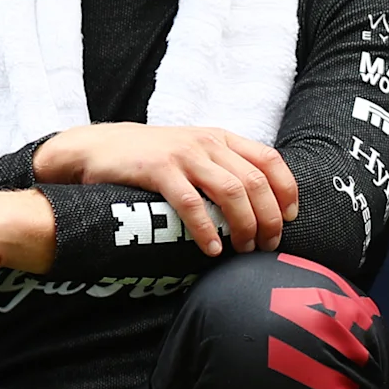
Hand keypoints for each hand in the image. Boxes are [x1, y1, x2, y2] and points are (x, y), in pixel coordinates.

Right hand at [32, 123, 295, 254]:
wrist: (98, 147)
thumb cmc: (152, 157)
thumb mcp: (195, 152)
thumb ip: (224, 167)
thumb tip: (262, 204)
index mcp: (222, 138)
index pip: (270, 160)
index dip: (287, 190)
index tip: (291, 218)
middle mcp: (207, 143)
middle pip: (255, 182)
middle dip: (269, 218)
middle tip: (268, 245)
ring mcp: (183, 155)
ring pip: (231, 192)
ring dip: (244, 225)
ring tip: (245, 249)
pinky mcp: (158, 170)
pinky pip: (190, 203)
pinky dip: (205, 229)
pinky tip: (211, 250)